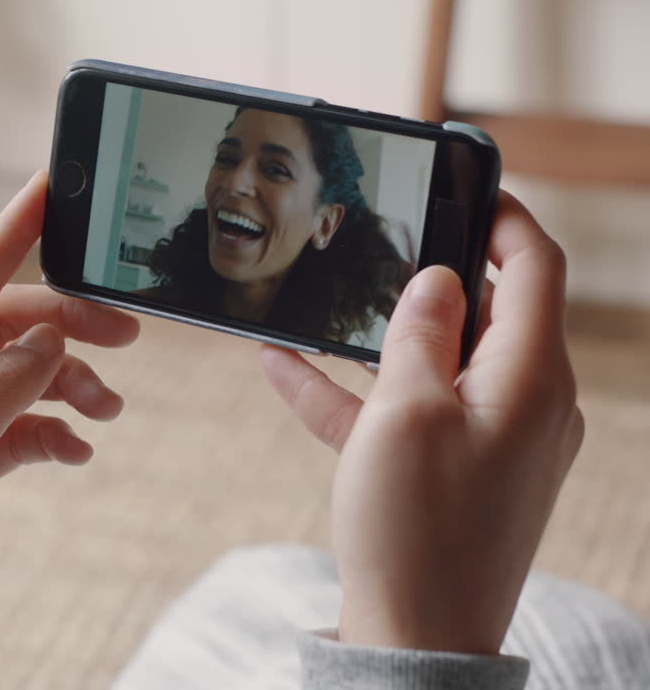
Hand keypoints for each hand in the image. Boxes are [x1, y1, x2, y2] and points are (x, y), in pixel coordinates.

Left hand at [0, 172, 139, 657]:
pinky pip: (18, 422)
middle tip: (126, 340)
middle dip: (66, 328)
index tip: (51, 188)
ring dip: (67, 383)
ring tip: (107, 411)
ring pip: (18, 372)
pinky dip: (51, 430)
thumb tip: (49, 336)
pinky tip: (75, 451)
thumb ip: (1, 386)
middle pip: (6, 325)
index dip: (13, 230)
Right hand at [260, 191, 582, 654]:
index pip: (537, 269)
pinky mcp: (457, 472)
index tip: (465, 186)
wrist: (417, 635)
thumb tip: (438, 279)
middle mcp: (527, 404)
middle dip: (430, 277)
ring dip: (380, 336)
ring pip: (438, 362)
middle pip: (488, 313)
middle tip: (381, 239)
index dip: (505, 217)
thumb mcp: (406, 411)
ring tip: (321, 305)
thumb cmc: (416, 528)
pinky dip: (358, 391)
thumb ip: (419, 333)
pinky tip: (285, 368)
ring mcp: (494, 441)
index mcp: (532, 379)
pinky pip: (409, 413)